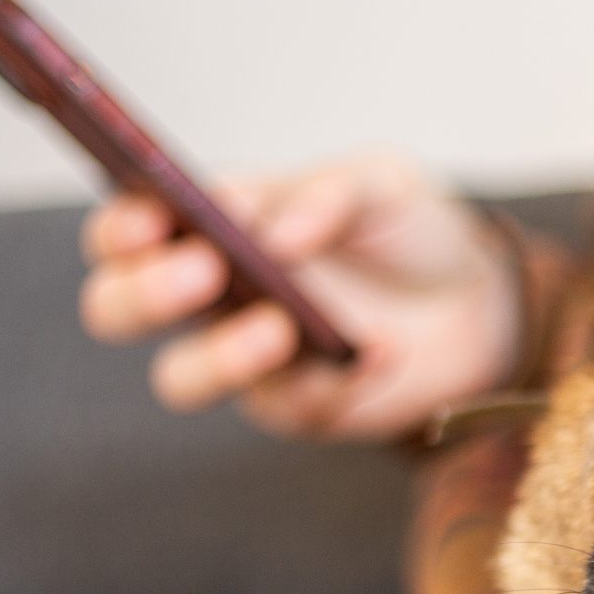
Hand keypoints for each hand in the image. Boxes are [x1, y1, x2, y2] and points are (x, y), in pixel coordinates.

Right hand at [78, 150, 522, 441]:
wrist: (478, 301)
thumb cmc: (406, 230)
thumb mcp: (381, 184)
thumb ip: (326, 194)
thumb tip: (271, 231)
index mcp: (209, 225)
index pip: (124, 230)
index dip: (120, 228)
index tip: (153, 221)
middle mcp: (210, 296)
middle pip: (115, 309)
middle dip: (143, 294)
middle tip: (206, 273)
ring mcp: (245, 359)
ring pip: (179, 379)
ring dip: (220, 356)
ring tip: (283, 328)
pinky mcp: (296, 408)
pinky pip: (286, 409)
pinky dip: (330, 383)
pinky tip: (381, 352)